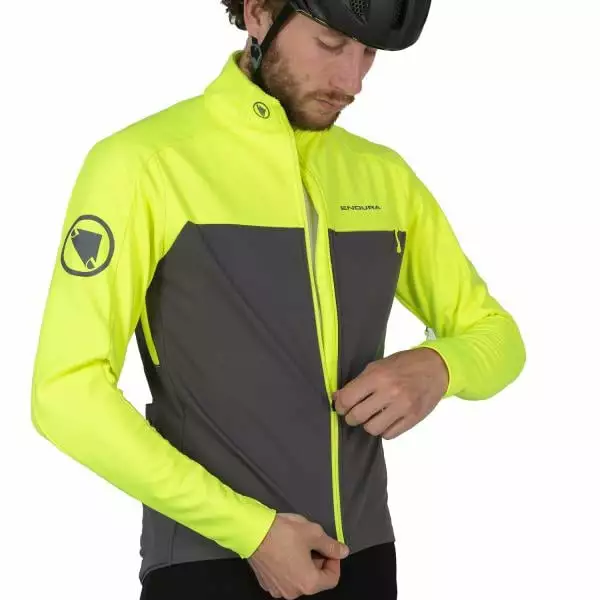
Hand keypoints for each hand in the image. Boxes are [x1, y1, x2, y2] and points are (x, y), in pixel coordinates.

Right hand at [247, 512, 349, 598]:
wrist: (252, 532)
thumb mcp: (313, 533)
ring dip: (302, 564)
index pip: (332, 579)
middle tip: (312, 543)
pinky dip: (288, 567)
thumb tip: (343, 551)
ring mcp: (278, 590)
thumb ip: (331, 545)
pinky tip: (283, 550)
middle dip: (317, 561)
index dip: (334, 561)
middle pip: (314, 579)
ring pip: (299, 578)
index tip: (330, 548)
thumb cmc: (284, 533)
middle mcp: (293, 592)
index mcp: (308, 583)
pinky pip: (284, 577)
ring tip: (297, 544)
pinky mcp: (266, 583)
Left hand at [333, 347, 448, 439]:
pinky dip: (384, 430)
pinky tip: (386, 419)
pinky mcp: (413, 419)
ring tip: (372, 416)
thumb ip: (359, 382)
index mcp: (378, 376)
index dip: (340, 405)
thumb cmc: (404, 364)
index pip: (348, 399)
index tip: (341, 406)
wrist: (436, 368)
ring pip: (372, 429)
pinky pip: (389, 434)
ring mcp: (403, 407)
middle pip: (358, 416)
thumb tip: (338, 397)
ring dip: (368, 424)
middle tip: (354, 414)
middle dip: (351, 417)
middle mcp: (389, 392)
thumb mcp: (378, 365)